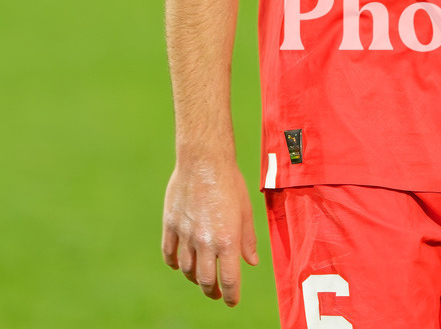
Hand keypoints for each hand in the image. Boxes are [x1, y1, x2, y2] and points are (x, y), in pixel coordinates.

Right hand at [162, 161, 258, 305]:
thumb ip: (248, 239)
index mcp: (227, 239)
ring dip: (195, 278)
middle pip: (205, 280)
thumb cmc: (230, 181)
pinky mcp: (170, 225)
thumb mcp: (245, 210)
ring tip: (201, 278)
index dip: (231, 295)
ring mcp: (185, 234)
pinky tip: (180, 265)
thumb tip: (251, 262)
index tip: (232, 301)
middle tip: (216, 293)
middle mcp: (205, 241)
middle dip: (212, 291)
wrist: (204, 159)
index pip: (229, 280)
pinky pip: (169, 253)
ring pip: (187, 269)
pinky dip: (174, 263)